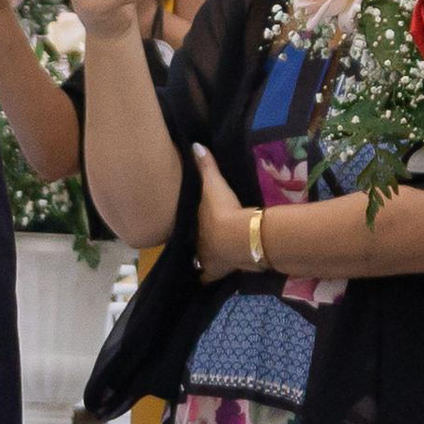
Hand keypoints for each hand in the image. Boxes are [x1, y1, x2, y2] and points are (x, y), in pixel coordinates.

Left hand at [193, 149, 256, 281]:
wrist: (239, 237)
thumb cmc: (222, 211)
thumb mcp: (213, 185)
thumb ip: (206, 166)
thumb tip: (195, 145)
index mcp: (191, 226)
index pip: (183, 227)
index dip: (186, 226)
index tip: (189, 222)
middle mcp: (194, 246)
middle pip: (191, 245)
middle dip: (194, 242)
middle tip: (200, 237)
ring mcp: (205, 262)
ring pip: (198, 262)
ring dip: (202, 259)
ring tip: (206, 255)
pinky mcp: (218, 273)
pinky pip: (211, 278)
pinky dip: (214, 276)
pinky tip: (217, 274)